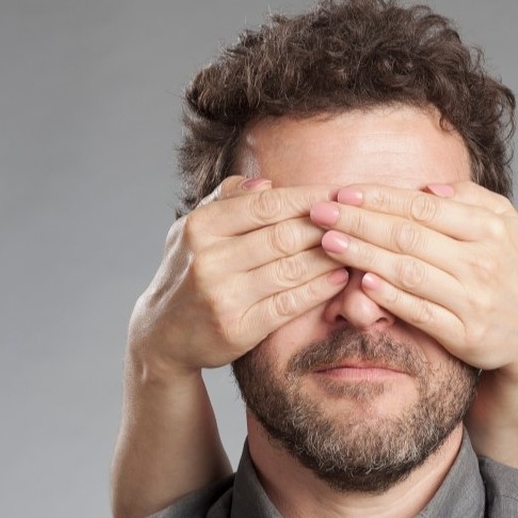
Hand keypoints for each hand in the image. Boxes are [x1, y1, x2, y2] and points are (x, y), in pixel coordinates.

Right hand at [128, 176, 348, 378]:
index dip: (307, 198)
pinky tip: (339, 278)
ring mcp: (223, 296)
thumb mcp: (193, 230)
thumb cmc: (187, 272)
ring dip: (329, 257)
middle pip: (283, 235)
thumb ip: (227, 200)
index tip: (338, 193)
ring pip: (291, 269)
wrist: (162, 334)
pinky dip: (319, 289)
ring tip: (354, 247)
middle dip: (325, 226)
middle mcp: (209, 260)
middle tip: (355, 220)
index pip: (266, 205)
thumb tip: (268, 182)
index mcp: (200, 228)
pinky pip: (289, 303)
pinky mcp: (238, 328)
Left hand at [307, 181, 517, 383]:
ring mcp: (472, 299)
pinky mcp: (464, 334)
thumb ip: (469, 198)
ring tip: (329, 243)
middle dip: (359, 222)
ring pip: (408, 272)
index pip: (423, 207)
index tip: (343, 191)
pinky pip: (420, 312)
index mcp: (488, 228)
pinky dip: (390, 297)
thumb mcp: (506, 223)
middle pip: (409, 236)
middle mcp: (481, 261)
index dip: (379, 198)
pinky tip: (363, 282)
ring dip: (364, 256)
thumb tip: (428, 187)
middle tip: (321, 213)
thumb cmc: (511, 267)